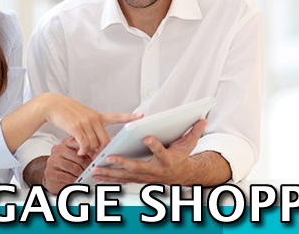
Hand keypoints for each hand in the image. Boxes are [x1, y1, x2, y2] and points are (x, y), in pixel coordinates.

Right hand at [42, 93, 141, 155]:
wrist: (52, 105)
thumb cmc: (66, 112)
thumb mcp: (82, 117)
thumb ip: (90, 129)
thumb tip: (93, 146)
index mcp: (97, 115)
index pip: (116, 116)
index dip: (129, 117)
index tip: (141, 116)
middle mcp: (93, 118)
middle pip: (105, 139)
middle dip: (102, 150)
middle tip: (97, 157)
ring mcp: (86, 122)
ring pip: (94, 144)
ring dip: (89, 152)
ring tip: (83, 152)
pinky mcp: (76, 127)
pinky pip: (84, 145)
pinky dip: (83, 151)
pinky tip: (80, 151)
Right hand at [42, 137, 89, 193]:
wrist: (51, 175)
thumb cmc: (66, 165)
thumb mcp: (76, 155)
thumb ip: (86, 151)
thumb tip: (98, 153)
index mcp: (66, 143)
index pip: (80, 144)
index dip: (90, 153)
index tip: (94, 159)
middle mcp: (58, 150)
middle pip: (79, 158)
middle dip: (87, 167)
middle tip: (92, 171)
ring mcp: (53, 161)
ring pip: (74, 169)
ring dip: (81, 175)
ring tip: (84, 177)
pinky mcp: (50, 172)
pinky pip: (67, 178)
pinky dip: (74, 181)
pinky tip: (75, 181)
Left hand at [90, 119, 207, 184]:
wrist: (180, 176)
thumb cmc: (181, 158)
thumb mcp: (189, 144)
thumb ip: (193, 131)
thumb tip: (202, 118)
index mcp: (167, 161)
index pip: (160, 152)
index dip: (155, 146)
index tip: (147, 137)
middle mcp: (154, 171)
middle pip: (137, 167)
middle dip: (122, 163)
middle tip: (110, 157)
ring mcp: (144, 177)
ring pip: (125, 176)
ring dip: (110, 173)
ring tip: (96, 169)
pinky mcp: (137, 179)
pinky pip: (121, 180)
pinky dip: (108, 178)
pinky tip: (96, 175)